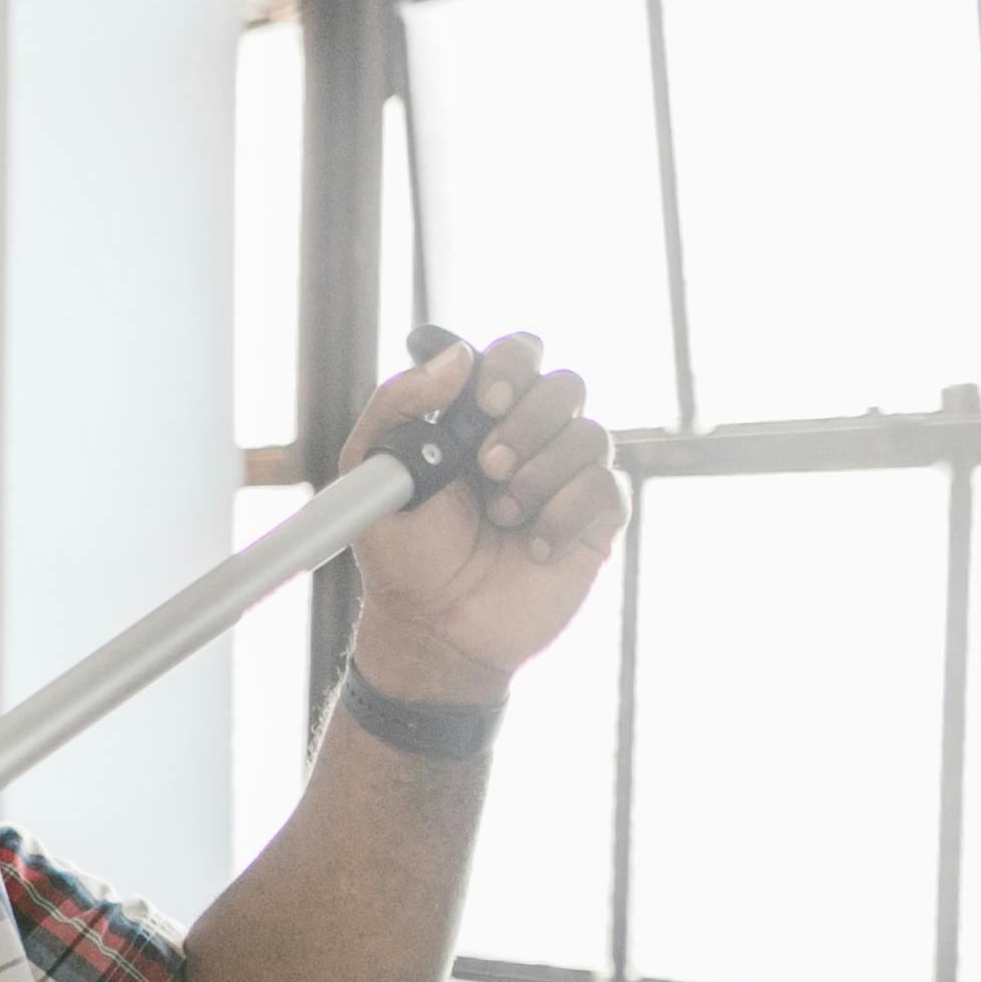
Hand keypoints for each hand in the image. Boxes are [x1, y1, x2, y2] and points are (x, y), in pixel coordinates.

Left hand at [336, 331, 623, 703]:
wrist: (434, 627)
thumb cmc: (404, 552)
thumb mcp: (373, 472)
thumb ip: (398, 404)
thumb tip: (457, 356)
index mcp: (480, 418)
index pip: (519, 354)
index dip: (511, 365)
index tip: (484, 404)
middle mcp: (531, 438)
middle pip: (566, 384)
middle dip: (528, 422)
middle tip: (488, 468)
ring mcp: (565, 477)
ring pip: (592, 433)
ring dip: (540, 475)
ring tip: (503, 517)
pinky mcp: (594, 520)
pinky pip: (607, 487)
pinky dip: (565, 515)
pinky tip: (532, 549)